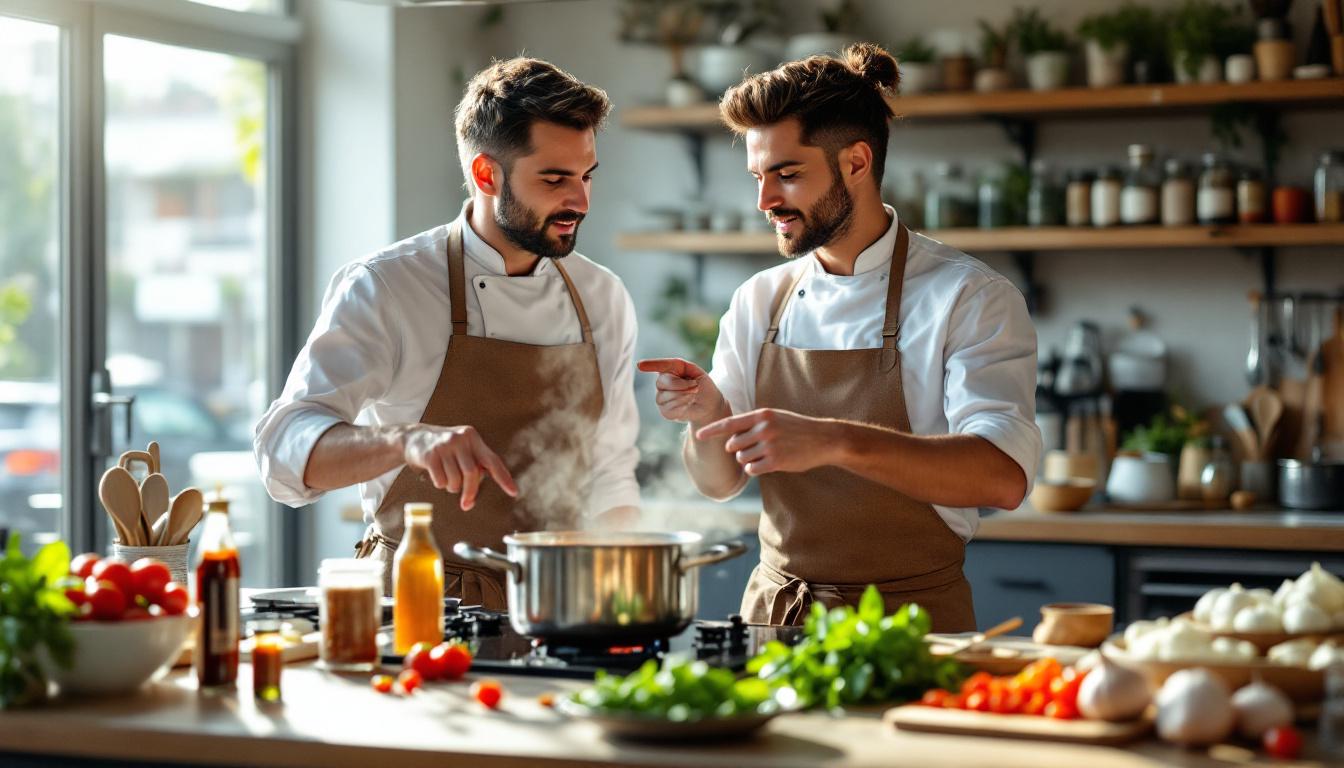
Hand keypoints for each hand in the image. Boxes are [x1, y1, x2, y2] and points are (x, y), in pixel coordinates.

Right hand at [401, 425, 517, 509]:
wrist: (414, 437)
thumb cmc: (445, 449)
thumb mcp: (463, 450)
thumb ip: (475, 466)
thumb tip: (474, 496)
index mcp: (473, 437)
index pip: (492, 461)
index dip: (504, 478)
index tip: (514, 492)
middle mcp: (460, 439)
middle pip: (472, 474)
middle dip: (470, 492)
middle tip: (467, 504)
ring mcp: (444, 445)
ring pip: (455, 480)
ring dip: (453, 488)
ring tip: (448, 479)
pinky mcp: (430, 455)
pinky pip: (441, 481)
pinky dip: (440, 484)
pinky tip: (436, 475)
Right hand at [637, 358, 728, 426]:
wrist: (710, 405)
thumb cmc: (702, 386)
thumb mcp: (695, 370)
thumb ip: (679, 365)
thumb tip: (660, 371)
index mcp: (669, 371)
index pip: (658, 366)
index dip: (650, 365)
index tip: (640, 365)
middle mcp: (661, 384)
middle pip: (662, 382)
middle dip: (681, 384)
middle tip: (695, 387)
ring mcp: (661, 399)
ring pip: (666, 396)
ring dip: (684, 396)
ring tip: (694, 395)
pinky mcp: (665, 412)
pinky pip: (669, 408)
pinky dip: (682, 406)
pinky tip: (689, 404)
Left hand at [694, 408, 838, 475]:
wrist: (824, 439)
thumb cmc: (796, 428)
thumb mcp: (775, 417)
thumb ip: (753, 423)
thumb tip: (729, 438)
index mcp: (761, 415)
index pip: (729, 423)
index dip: (711, 430)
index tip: (698, 435)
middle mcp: (763, 428)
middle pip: (733, 445)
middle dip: (739, 450)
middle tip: (756, 448)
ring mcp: (769, 445)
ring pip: (742, 458)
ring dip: (748, 460)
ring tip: (765, 455)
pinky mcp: (776, 461)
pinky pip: (752, 469)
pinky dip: (755, 469)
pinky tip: (767, 464)